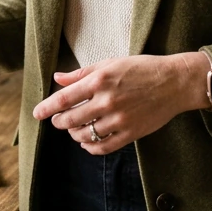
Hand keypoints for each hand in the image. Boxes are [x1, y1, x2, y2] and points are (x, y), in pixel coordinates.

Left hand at [32, 52, 209, 153]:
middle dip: (60, 122)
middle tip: (58, 121)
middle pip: (71, 119)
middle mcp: (107, 100)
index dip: (47, 108)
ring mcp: (119, 118)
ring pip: (86, 135)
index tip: (37, 114)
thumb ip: (81, 73)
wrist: (174, 82)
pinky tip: (87, 142)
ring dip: (75, 135)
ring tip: (74, 130)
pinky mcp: (131, 132)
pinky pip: (104, 147)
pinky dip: (91, 147)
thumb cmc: (142, 69)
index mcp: (99, 80)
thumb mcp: (110, 63)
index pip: (64, 98)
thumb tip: (58, 78)